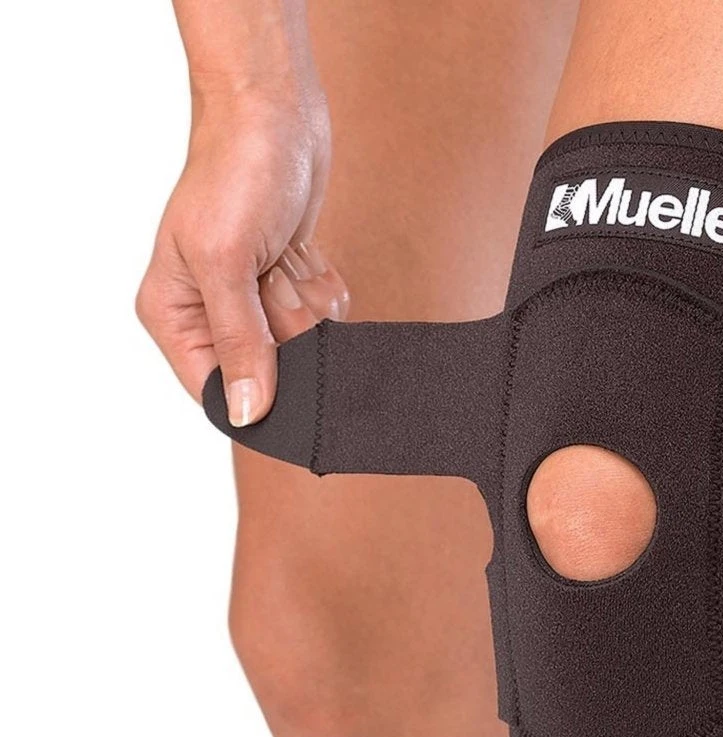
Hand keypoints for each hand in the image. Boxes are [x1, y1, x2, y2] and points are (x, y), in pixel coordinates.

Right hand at [136, 84, 349, 425]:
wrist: (276, 114)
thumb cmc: (237, 173)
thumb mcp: (227, 264)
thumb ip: (240, 343)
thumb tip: (246, 413)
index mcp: (173, 315)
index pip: (215, 392)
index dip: (257, 391)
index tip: (283, 360)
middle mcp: (210, 314)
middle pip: (272, 372)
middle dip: (286, 327)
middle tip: (273, 278)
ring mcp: (254, 302)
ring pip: (305, 346)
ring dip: (308, 301)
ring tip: (285, 255)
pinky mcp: (290, 286)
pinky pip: (326, 319)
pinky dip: (324, 286)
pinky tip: (303, 252)